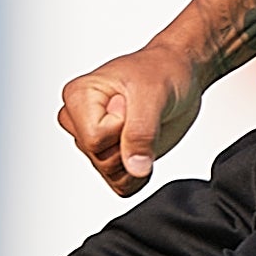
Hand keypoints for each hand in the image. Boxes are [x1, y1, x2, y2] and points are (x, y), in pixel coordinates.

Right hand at [58, 42, 202, 196]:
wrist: (178, 73)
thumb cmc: (162, 71)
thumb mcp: (154, 94)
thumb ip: (141, 132)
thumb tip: (135, 168)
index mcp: (77, 96)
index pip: (94, 139)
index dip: (123, 127)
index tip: (131, 103)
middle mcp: (79, 120)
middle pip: (100, 160)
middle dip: (130, 144)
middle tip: (141, 115)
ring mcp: (93, 141)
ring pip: (110, 174)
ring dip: (136, 157)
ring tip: (144, 126)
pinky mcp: (110, 156)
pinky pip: (121, 184)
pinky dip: (140, 172)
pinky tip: (146, 146)